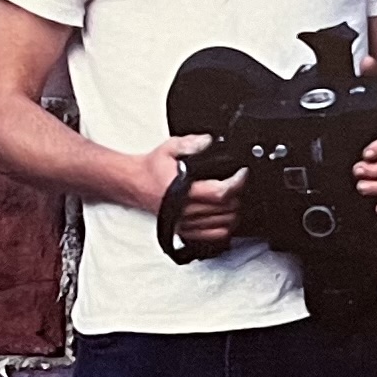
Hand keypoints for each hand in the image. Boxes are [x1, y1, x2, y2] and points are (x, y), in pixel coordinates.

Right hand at [136, 134, 240, 250]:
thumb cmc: (151, 168)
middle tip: (238, 183)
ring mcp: (185, 223)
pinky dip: (225, 227)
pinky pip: (213, 236)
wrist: (134, 183)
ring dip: (233, 211)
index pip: (219, 192)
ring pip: (223, 224)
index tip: (242, 173)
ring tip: (234, 197)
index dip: (237, 183)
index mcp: (182, 190)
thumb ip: (190, 143)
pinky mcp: (184, 231)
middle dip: (237, 195)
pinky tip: (225, 215)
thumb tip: (208, 140)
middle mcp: (184, 210)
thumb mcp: (169, 148)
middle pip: (225, 209)